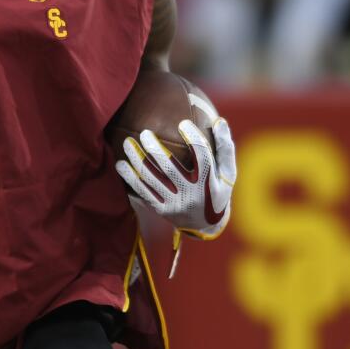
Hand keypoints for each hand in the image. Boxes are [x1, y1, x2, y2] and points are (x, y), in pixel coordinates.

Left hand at [116, 117, 235, 239]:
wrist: (205, 226)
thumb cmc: (217, 192)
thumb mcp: (228, 173)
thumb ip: (224, 148)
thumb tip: (219, 121)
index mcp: (209, 184)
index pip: (202, 157)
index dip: (193, 138)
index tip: (182, 122)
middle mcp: (191, 195)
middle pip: (170, 168)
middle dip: (155, 149)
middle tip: (145, 132)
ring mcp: (174, 204)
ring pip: (151, 180)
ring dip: (137, 160)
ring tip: (127, 143)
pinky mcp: (162, 211)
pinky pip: (143, 193)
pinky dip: (131, 179)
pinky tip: (121, 165)